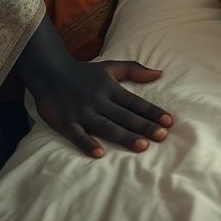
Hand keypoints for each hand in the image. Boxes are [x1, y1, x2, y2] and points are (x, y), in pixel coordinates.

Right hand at [26, 57, 172, 157]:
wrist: (50, 72)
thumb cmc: (85, 72)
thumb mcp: (111, 67)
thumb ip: (134, 70)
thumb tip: (159, 73)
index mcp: (111, 89)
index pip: (136, 102)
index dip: (153, 112)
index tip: (169, 121)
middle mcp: (99, 101)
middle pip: (125, 116)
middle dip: (144, 126)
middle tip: (162, 136)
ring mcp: (82, 113)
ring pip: (106, 127)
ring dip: (124, 136)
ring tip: (142, 146)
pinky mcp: (65, 122)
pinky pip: (77, 135)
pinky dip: (87, 143)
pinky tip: (99, 154)